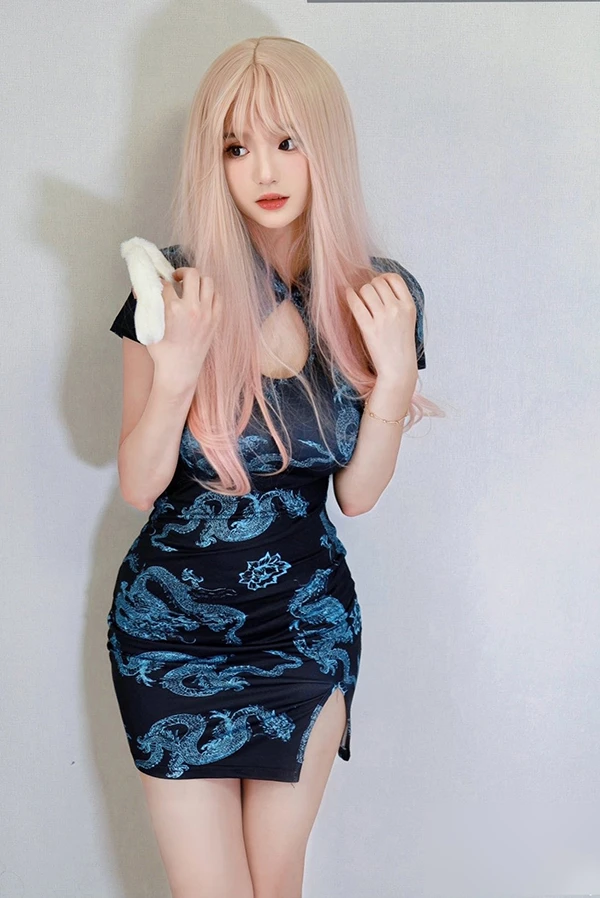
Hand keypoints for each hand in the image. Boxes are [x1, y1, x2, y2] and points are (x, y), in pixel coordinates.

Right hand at [146, 267, 221, 390]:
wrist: (179, 371)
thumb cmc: (162, 353)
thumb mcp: (148, 327)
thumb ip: (145, 305)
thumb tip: (140, 288)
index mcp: (173, 309)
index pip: (166, 283)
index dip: (161, 280)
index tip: (160, 282)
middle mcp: (192, 309)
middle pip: (192, 274)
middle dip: (182, 273)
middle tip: (176, 279)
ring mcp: (206, 314)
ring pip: (208, 282)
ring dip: (198, 281)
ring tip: (190, 287)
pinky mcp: (215, 321)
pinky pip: (218, 297)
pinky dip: (210, 293)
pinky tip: (202, 298)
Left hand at [345, 271, 417, 382]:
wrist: (398, 367)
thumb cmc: (401, 345)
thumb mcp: (408, 319)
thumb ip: (398, 302)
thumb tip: (380, 285)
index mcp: (409, 306)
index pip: (395, 279)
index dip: (384, 278)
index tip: (378, 283)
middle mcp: (396, 309)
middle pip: (378, 282)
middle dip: (371, 286)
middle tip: (368, 296)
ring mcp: (383, 318)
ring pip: (366, 290)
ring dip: (360, 293)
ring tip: (360, 300)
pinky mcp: (369, 328)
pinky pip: (356, 304)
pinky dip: (350, 297)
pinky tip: (348, 296)